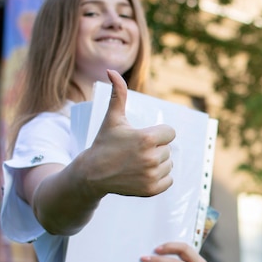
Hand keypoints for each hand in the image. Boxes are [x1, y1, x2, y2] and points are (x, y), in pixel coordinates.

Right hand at [83, 69, 175, 197]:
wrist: (91, 174)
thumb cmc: (104, 143)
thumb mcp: (112, 118)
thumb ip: (118, 94)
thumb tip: (111, 71)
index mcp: (147, 138)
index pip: (170, 133)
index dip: (158, 134)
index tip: (143, 137)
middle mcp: (151, 158)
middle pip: (168, 149)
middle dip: (155, 149)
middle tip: (135, 152)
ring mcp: (152, 175)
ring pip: (168, 164)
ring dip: (158, 163)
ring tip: (138, 162)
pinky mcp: (151, 190)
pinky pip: (169, 180)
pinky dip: (160, 178)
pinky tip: (143, 174)